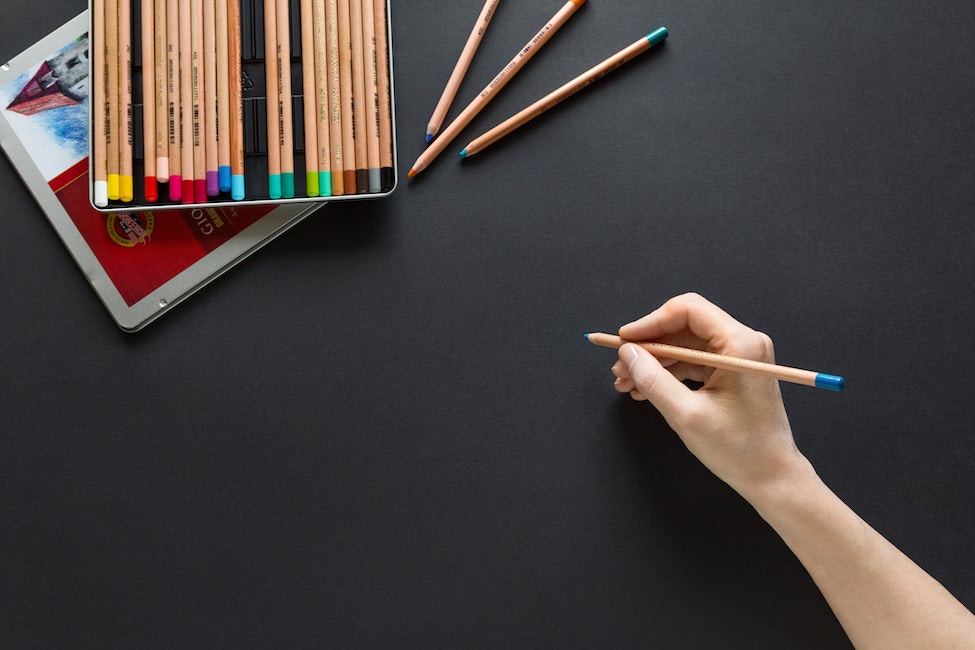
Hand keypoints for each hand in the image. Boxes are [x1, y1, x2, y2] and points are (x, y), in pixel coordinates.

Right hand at [611, 293, 811, 500]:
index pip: (688, 310)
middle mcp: (743, 343)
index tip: (624, 339)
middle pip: (684, 326)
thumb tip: (627, 353)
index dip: (651, 321)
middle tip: (621, 366)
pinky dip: (669, 373)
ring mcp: (739, 357)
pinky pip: (693, 361)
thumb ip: (653, 380)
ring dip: (654, 361)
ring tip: (627, 382)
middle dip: (649, 345)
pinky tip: (645, 389)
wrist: (771, 477)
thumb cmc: (739, 450)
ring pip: (685, 345)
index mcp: (740, 345)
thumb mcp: (686, 415)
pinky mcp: (732, 371)